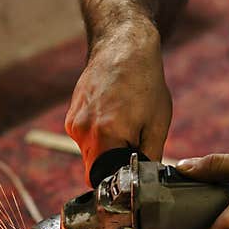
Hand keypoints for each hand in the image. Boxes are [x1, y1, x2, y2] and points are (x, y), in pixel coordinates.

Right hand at [65, 21, 171, 178]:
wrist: (123, 47)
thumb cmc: (145, 83)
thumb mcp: (157, 124)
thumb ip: (149, 158)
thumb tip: (145, 180)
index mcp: (105, 136)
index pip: (101, 180)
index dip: (117, 181)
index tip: (131, 173)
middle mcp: (83, 132)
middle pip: (94, 169)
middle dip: (112, 165)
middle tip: (132, 143)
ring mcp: (73, 123)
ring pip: (89, 154)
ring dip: (105, 149)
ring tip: (123, 123)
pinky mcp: (71, 117)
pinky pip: (84, 139)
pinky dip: (98, 135)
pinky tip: (112, 115)